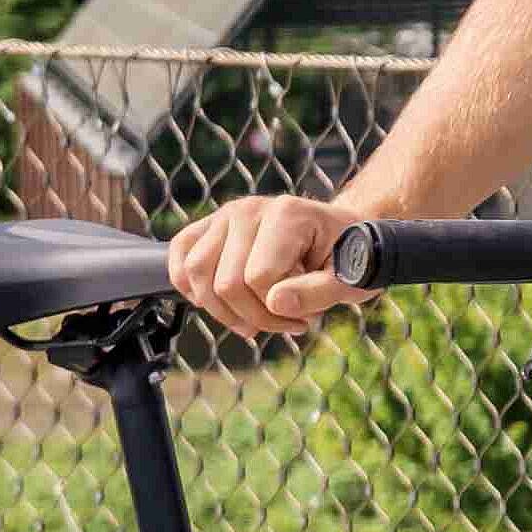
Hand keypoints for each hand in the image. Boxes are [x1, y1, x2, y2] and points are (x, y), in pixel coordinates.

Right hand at [169, 191, 369, 340]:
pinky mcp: (208, 226)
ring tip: (256, 319)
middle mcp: (249, 209)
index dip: (280, 312)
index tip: (307, 318)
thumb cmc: (347, 257)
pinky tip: (216, 304)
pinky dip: (189, 288)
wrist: (338, 234)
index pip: (259, 279)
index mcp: (288, 215)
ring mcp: (225, 215)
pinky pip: (179, 259)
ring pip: (196, 275)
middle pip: (226, 283)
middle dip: (256, 317)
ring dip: (223, 311)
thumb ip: (319, 292)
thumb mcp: (352, 278)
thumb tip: (276, 303)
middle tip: (286, 322)